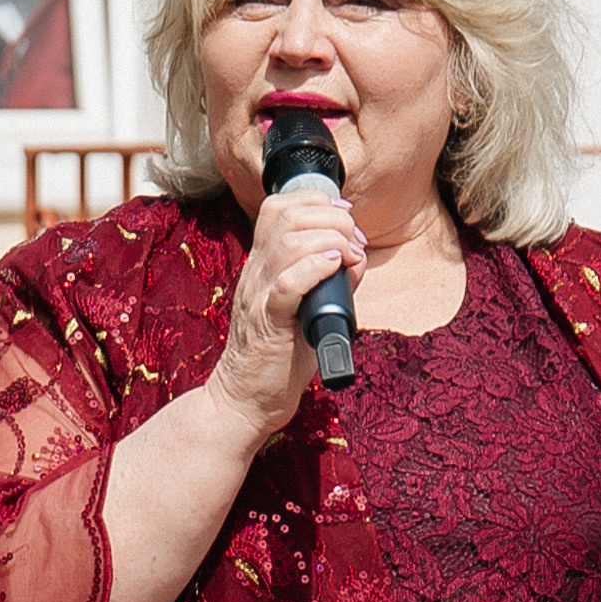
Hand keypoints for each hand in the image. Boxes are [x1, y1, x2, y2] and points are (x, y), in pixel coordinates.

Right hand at [207, 181, 369, 445]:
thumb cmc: (278, 357)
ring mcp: (259, 297)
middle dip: (331, 219)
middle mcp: (256, 274)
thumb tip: (355, 258)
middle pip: (287, 217)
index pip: (278, 208)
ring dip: (329, 240)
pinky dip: (313, 269)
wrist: (245, 399)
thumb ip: (326, 281)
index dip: (317, 202)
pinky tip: (334, 266)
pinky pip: (286, 285)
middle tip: (355, 243)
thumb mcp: (303, 308)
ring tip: (349, 258)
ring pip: (287, 242)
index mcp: (262, 265)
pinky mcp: (268, 325)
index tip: (346, 218)